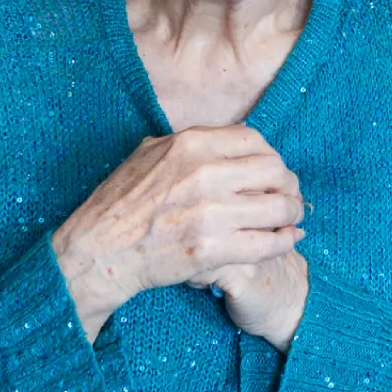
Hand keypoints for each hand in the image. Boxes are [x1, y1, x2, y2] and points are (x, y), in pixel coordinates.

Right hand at [51, 124, 303, 341]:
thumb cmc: (120, 203)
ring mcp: (209, 213)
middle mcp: (204, 173)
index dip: (271, 155)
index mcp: (191, 144)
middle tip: (288, 196)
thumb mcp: (149, 154)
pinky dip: (283, 242)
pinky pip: (267, 243)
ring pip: (278, 208)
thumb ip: (187, 144)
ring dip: (292, 214)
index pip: (255, 140)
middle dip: (288, 184)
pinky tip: (286, 241)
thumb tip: (222, 140)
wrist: (99, 250)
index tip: (272, 170)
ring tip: (292, 220)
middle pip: (275, 170)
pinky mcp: (211, 249)